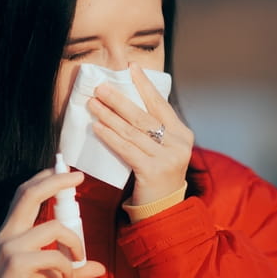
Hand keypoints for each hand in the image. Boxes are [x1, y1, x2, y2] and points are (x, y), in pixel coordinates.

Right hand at [0, 168, 105, 277]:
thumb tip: (100, 267)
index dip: (43, 178)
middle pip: (29, 194)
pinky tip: (68, 274)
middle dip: (55, 181)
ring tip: (79, 258)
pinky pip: (54, 255)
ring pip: (53, 227)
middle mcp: (8, 232)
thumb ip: (73, 267)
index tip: (62, 168)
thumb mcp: (52, 273)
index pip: (24, 193)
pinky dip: (68, 265)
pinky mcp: (17, 262)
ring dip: (75, 241)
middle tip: (78, 176)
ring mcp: (11, 246)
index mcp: (12, 229)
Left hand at [87, 62, 193, 205]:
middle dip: (119, 99)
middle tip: (100, 87)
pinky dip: (110, 137)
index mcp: (183, 134)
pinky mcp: (153, 171)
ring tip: (93, 104)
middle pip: (143, 116)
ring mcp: (168, 158)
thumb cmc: (158, 175)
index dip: (145, 85)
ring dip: (109, 116)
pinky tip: (98, 128)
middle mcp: (179, 144)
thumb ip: (152, 130)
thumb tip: (124, 103)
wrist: (163, 209)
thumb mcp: (163, 149)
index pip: (160, 104)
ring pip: (132, 132)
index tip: (131, 68)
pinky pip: (127, 149)